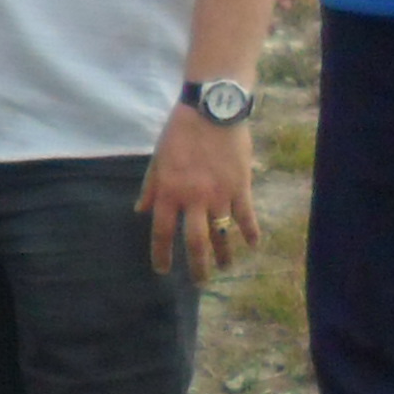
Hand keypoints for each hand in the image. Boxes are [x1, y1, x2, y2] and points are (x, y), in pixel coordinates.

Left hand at [138, 107, 260, 278]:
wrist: (212, 110)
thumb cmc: (181, 132)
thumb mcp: (158, 158)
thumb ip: (150, 187)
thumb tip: (140, 210)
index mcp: (169, 192)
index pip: (162, 232)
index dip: (162, 254)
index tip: (162, 270)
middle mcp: (193, 199)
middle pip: (195, 243)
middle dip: (197, 266)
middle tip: (199, 283)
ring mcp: (219, 195)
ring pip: (222, 234)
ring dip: (224, 255)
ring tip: (225, 268)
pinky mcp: (240, 187)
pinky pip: (247, 216)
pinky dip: (251, 232)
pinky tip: (253, 245)